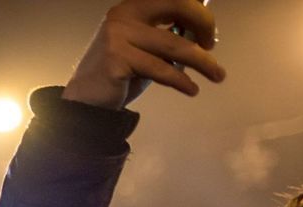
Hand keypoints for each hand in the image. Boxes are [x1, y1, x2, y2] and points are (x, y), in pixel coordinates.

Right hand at [63, 0, 224, 109]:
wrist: (86, 101)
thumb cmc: (120, 74)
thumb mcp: (145, 49)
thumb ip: (168, 36)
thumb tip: (203, 32)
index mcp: (132, 7)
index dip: (198, 12)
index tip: (208, 33)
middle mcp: (123, 15)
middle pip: (178, 7)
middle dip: (204, 25)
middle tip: (213, 47)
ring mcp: (118, 37)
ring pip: (174, 45)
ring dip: (202, 61)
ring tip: (217, 75)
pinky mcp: (117, 61)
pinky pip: (160, 70)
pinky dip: (181, 81)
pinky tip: (191, 89)